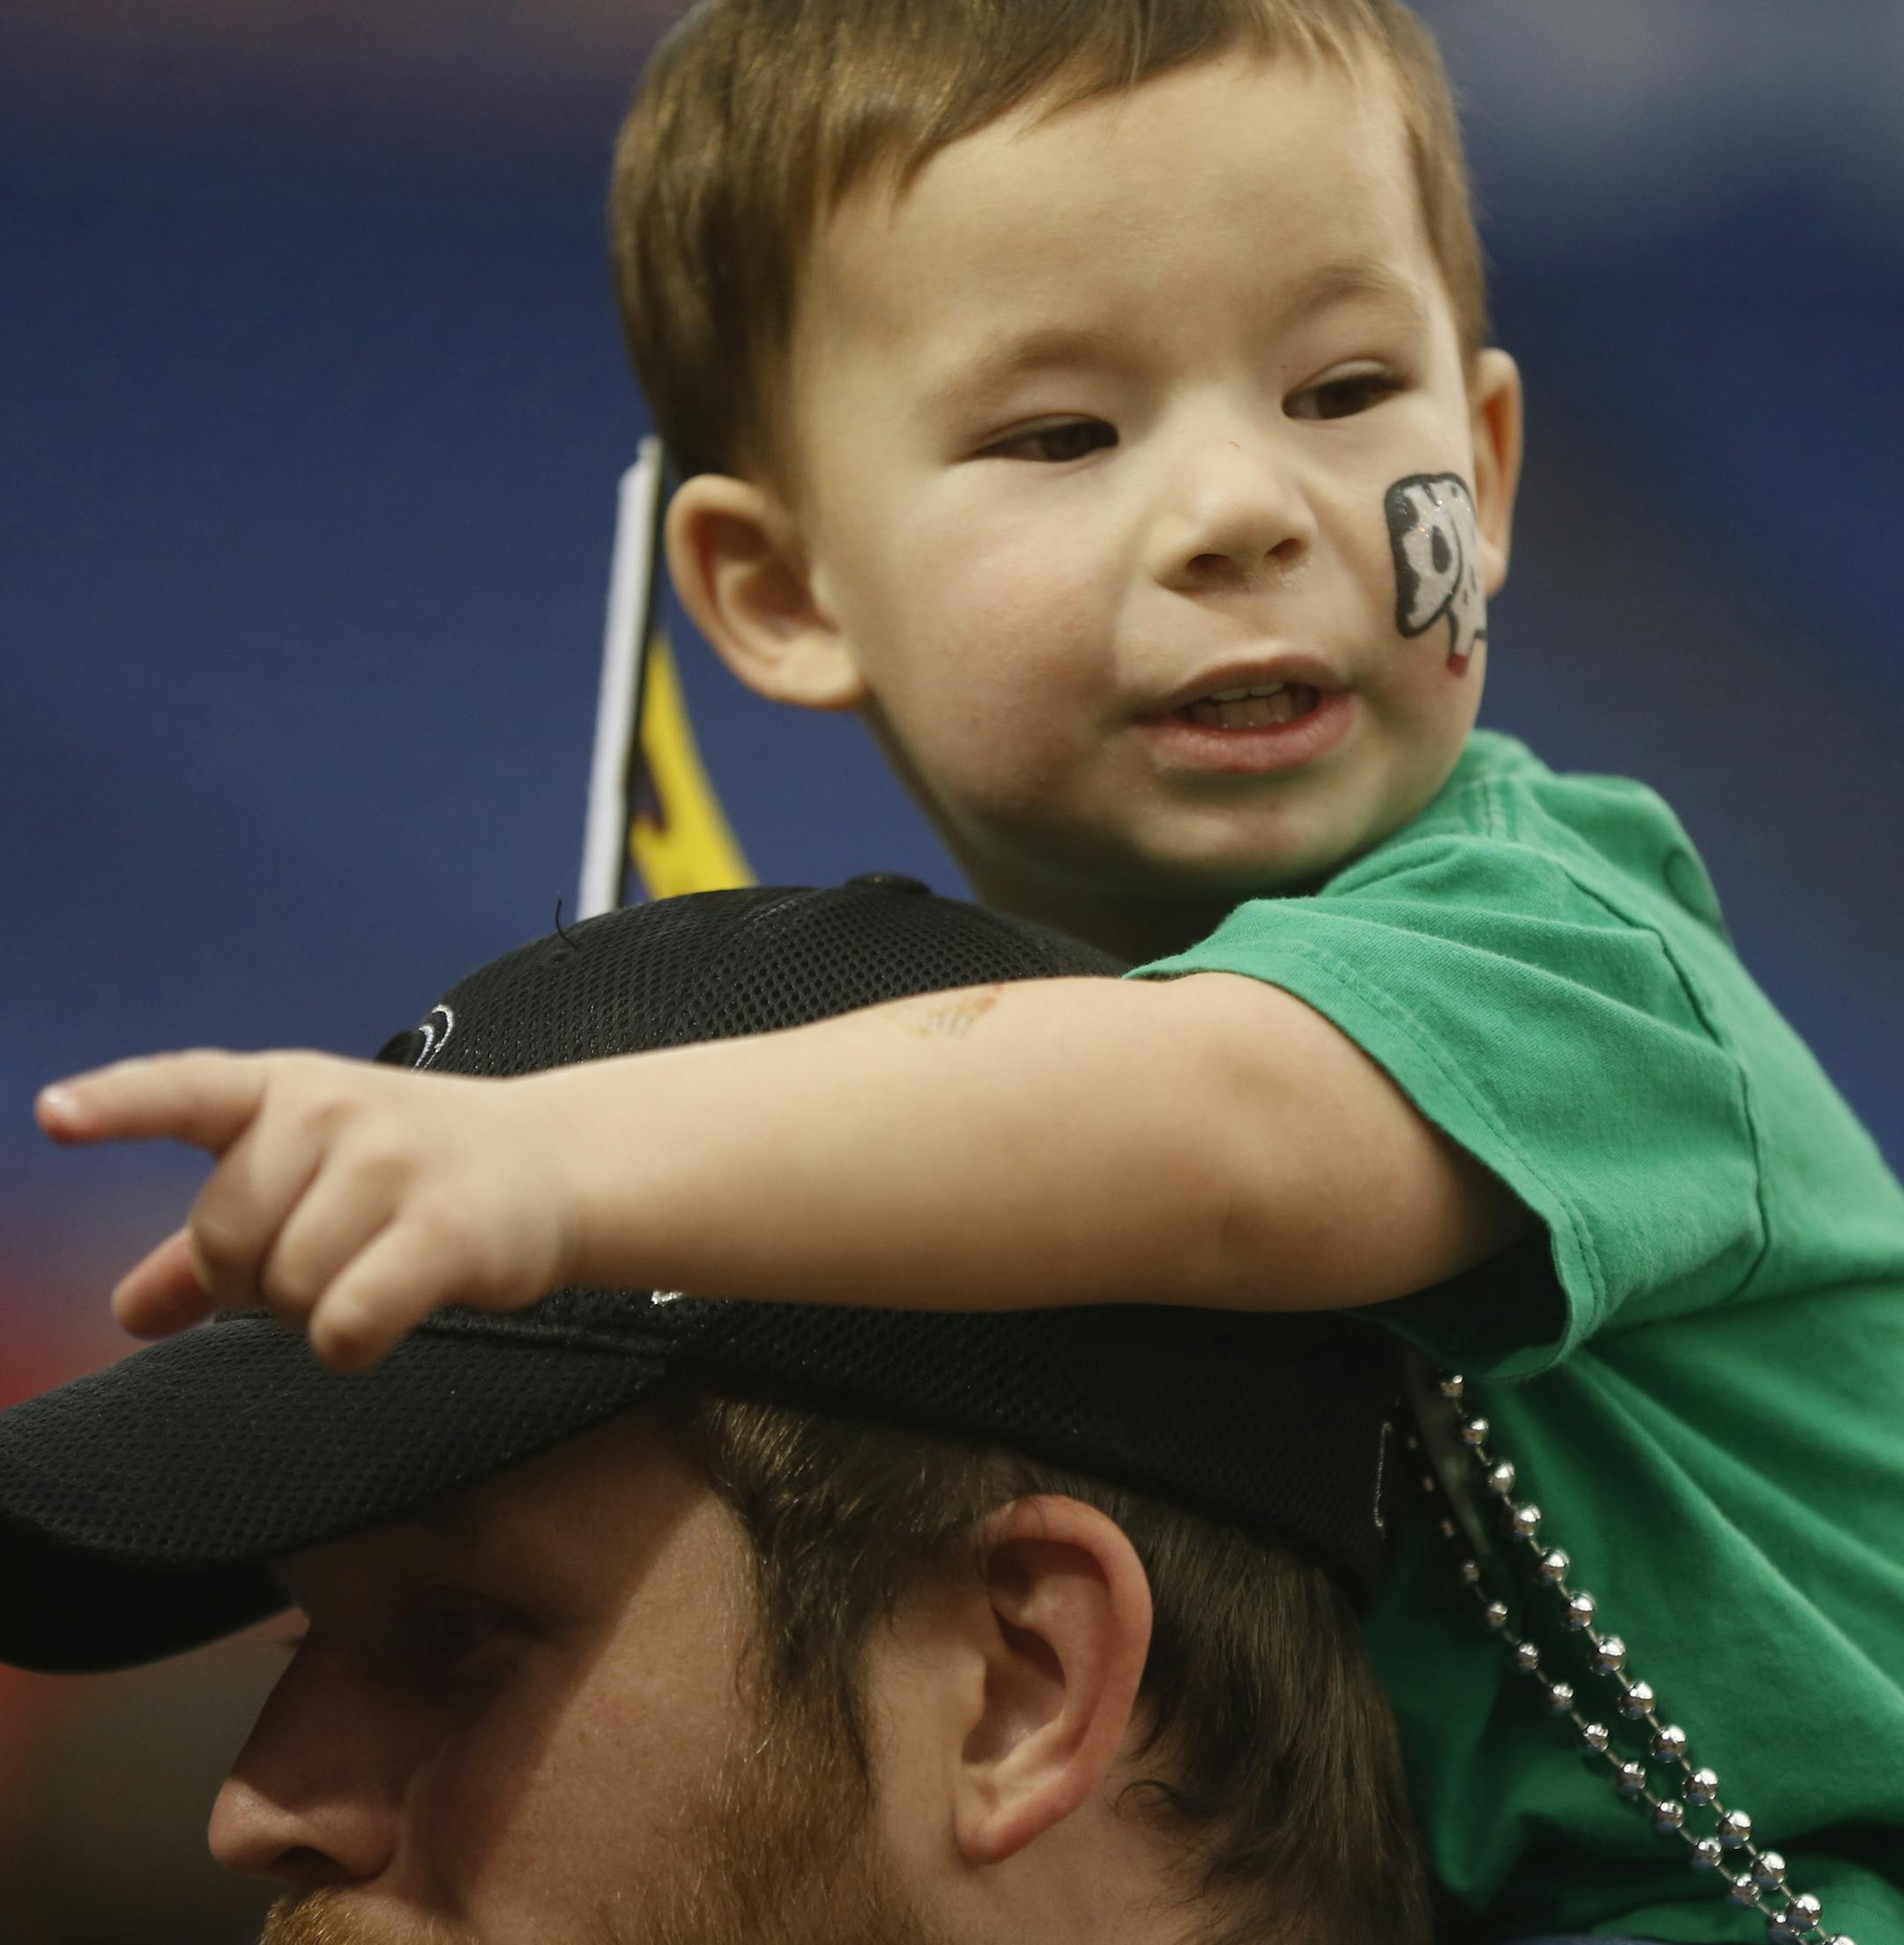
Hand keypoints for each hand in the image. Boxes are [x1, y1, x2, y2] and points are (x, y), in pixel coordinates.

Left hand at [36, 1052, 581, 1372]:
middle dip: (256, 1278)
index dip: (115, 1106)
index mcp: (284, 1089)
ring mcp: (394, 1162)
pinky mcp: (446, 1228)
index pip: (185, 1090)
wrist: (552, 1163)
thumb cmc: (413, 1173)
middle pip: (223, 1239)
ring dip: (315, 1310)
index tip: (51, 1116)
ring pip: (285, 1290)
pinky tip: (385, 1315)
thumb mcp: (308, 1178)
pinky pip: (346, 1321)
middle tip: (323, 1257)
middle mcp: (334, 1110)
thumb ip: (212, 1245)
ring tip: (371, 1271)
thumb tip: (129, 1313)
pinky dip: (350, 1342)